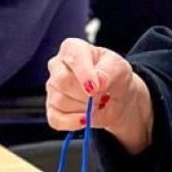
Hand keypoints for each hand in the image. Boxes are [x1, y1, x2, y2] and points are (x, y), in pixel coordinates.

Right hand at [46, 38, 153, 153]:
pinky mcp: (52, 109)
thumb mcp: (119, 68)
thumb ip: (108, 72)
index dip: (84, 74)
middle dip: (86, 94)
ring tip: (95, 103)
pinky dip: (73, 122)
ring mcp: (52, 88)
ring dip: (84, 108)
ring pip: (60, 101)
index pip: (72, 58)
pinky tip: (85, 117)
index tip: (96, 88)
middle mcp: (58, 66)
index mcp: (73, 49)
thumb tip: (97, 82)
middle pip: (62, 81)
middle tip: (101, 95)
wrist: (116, 97)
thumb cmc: (115, 77)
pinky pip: (55, 119)